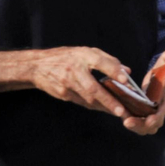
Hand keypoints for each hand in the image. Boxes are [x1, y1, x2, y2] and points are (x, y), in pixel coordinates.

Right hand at [0, 47, 134, 118]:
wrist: (38, 66)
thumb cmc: (67, 57)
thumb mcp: (86, 52)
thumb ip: (108, 61)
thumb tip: (126, 72)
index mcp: (82, 56)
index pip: (99, 61)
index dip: (112, 70)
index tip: (125, 80)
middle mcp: (74, 70)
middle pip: (93, 88)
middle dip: (108, 101)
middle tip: (122, 111)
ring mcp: (67, 84)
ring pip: (88, 99)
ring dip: (104, 107)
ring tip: (120, 113)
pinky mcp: (63, 94)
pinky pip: (82, 102)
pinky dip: (95, 106)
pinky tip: (105, 109)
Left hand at [125, 47, 164, 136]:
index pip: (163, 110)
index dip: (156, 117)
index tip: (148, 121)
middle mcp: (160, 105)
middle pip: (153, 124)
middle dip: (141, 125)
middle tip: (127, 122)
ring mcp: (152, 108)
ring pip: (145, 126)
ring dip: (136, 126)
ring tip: (124, 121)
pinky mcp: (143, 106)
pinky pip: (139, 120)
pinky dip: (132, 121)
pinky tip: (121, 115)